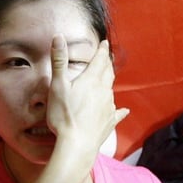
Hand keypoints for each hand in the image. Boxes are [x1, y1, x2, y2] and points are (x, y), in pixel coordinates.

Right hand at [46, 35, 128, 158]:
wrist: (77, 144)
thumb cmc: (64, 116)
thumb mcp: (57, 86)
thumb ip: (59, 61)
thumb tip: (58, 37)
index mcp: (92, 80)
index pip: (100, 60)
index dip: (102, 50)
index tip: (105, 43)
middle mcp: (104, 91)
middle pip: (109, 73)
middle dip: (107, 64)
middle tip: (107, 58)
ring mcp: (109, 107)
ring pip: (111, 90)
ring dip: (109, 83)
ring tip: (108, 80)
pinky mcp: (110, 122)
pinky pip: (117, 113)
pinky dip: (119, 110)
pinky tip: (124, 110)